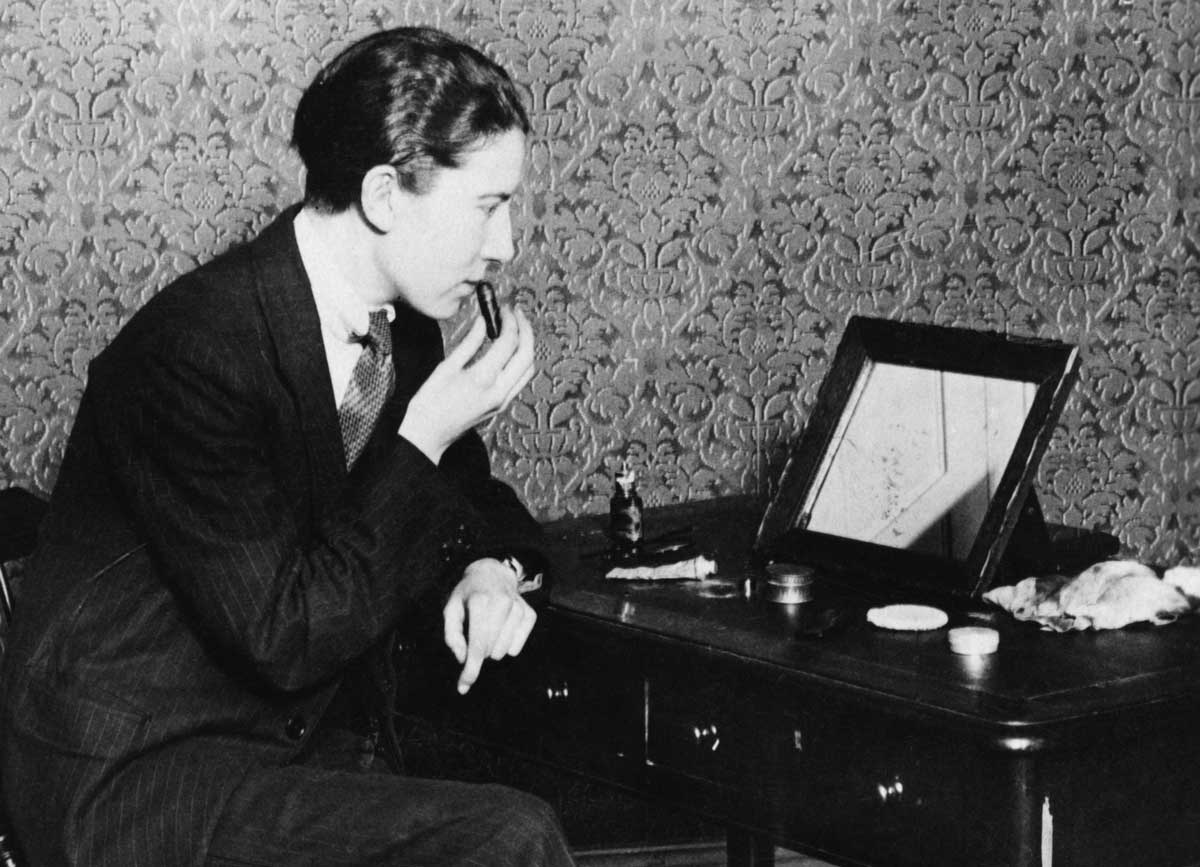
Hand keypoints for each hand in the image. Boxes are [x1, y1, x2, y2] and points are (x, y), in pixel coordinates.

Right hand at [399, 305, 534, 463]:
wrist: (428, 435)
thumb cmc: (430, 402)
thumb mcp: (446, 367)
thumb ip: (470, 343)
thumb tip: (483, 321)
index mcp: (483, 379)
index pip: (508, 342)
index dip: (508, 321)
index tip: (503, 308)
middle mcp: (499, 391)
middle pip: (526, 354)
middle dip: (525, 329)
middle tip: (516, 313)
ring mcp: (503, 400)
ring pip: (528, 368)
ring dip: (526, 345)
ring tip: (516, 328)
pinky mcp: (502, 406)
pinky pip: (521, 380)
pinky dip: (521, 361)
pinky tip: (510, 350)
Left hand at [443, 557, 537, 694]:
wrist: (493, 573)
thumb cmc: (468, 595)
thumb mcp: (451, 609)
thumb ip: (452, 634)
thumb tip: (463, 658)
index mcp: (479, 601)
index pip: (476, 645)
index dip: (470, 669)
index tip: (463, 687)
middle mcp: (501, 603)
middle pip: (489, 651)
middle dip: (478, 652)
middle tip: (474, 636)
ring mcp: (518, 608)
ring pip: (503, 651)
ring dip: (492, 648)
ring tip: (487, 630)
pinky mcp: (530, 614)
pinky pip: (516, 647)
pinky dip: (506, 645)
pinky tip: (501, 629)